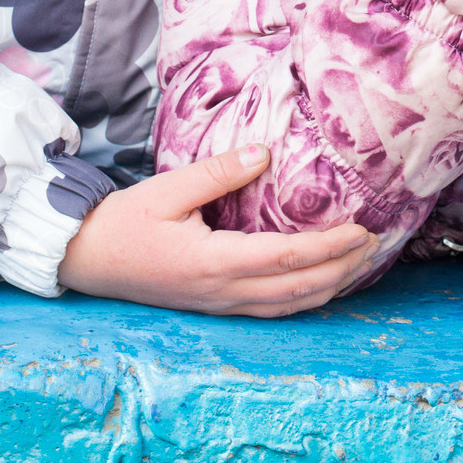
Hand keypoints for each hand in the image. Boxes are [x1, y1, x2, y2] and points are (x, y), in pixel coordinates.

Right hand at [58, 145, 374, 316]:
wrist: (86, 258)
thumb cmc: (124, 222)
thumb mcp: (168, 189)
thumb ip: (218, 172)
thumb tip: (263, 153)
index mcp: (214, 262)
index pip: (289, 258)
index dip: (331, 246)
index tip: (362, 229)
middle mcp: (223, 291)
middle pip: (299, 288)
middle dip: (343, 267)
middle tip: (376, 243)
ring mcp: (220, 305)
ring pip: (289, 306)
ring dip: (330, 286)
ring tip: (359, 263)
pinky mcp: (215, 306)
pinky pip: (272, 309)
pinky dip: (305, 297)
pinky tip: (320, 283)